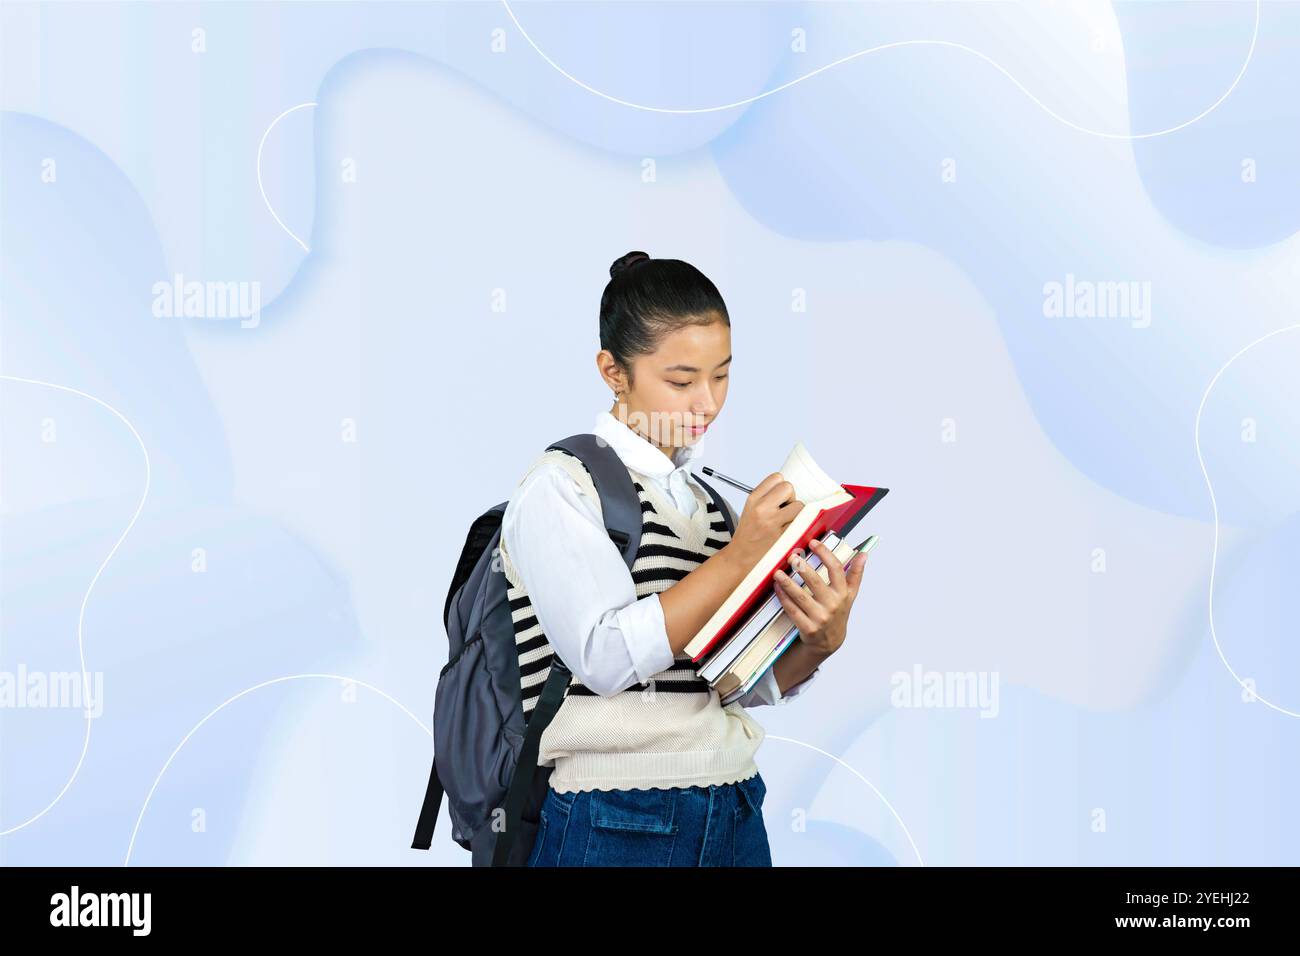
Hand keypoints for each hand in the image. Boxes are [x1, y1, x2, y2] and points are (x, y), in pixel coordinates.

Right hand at [726, 472, 803, 567]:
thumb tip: (789, 490)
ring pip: (799, 505)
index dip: (781, 487)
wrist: (740, 557)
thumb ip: (766, 497)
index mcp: (753, 499)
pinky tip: (789, 531)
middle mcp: (761, 509)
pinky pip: (801, 523)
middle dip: (791, 497)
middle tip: (785, 510)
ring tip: (787, 522)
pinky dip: (799, 526)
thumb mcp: (750, 509)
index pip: (776, 478)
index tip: (780, 497)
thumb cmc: (748, 534)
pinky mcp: (782, 536)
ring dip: (797, 513)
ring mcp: (772, 523)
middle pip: (788, 487)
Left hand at [772, 538, 867, 656]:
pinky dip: (783, 598)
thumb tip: (863, 554)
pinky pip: (792, 611)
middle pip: (816, 582)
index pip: (836, 569)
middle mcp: (833, 605)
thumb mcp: (850, 595)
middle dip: (802, 568)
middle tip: (792, 557)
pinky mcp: (808, 628)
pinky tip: (777, 588)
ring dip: (787, 583)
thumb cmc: (838, 612)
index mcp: (843, 593)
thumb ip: (856, 574)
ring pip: (800, 597)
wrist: (829, 642)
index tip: (813, 542)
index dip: (825, 554)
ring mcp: (820, 617)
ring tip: (777, 573)